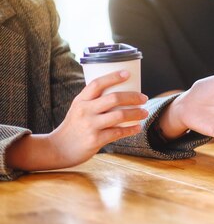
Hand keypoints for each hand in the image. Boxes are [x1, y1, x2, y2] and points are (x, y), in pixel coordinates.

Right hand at [6, 71, 148, 170]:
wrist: (58, 149)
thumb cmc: (73, 127)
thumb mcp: (78, 109)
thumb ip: (93, 101)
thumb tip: (118, 93)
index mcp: (81, 100)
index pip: (98, 84)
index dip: (113, 77)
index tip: (127, 74)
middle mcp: (85, 111)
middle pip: (114, 98)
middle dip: (133, 97)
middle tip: (144, 98)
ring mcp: (90, 125)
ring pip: (119, 115)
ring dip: (136, 113)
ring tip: (145, 113)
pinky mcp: (95, 140)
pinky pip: (118, 132)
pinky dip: (131, 129)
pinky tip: (138, 127)